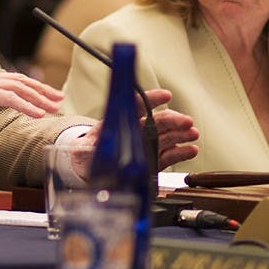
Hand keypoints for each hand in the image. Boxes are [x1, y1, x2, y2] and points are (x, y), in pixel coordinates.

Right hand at [0, 70, 62, 149]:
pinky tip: (38, 113)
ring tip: (54, 106)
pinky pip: (8, 97)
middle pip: (18, 81)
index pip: (8, 83)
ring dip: (39, 96)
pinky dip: (26, 104)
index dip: (27, 90)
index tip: (43, 98)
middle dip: (40, 90)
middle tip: (58, 98)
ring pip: (18, 87)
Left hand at [78, 88, 199, 169]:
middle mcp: (133, 132)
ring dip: (180, 134)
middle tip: (187, 121)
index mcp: (117, 123)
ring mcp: (143, 147)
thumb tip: (75, 121)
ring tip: (193, 133)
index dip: (151, 99)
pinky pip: (166, 156)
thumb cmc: (84, 154)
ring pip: (164, 137)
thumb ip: (85, 143)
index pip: (135, 106)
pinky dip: (180, 153)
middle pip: (155, 122)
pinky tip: (191, 149)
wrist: (86, 172)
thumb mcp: (82, 147)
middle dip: (172, 120)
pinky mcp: (150, 162)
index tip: (166, 95)